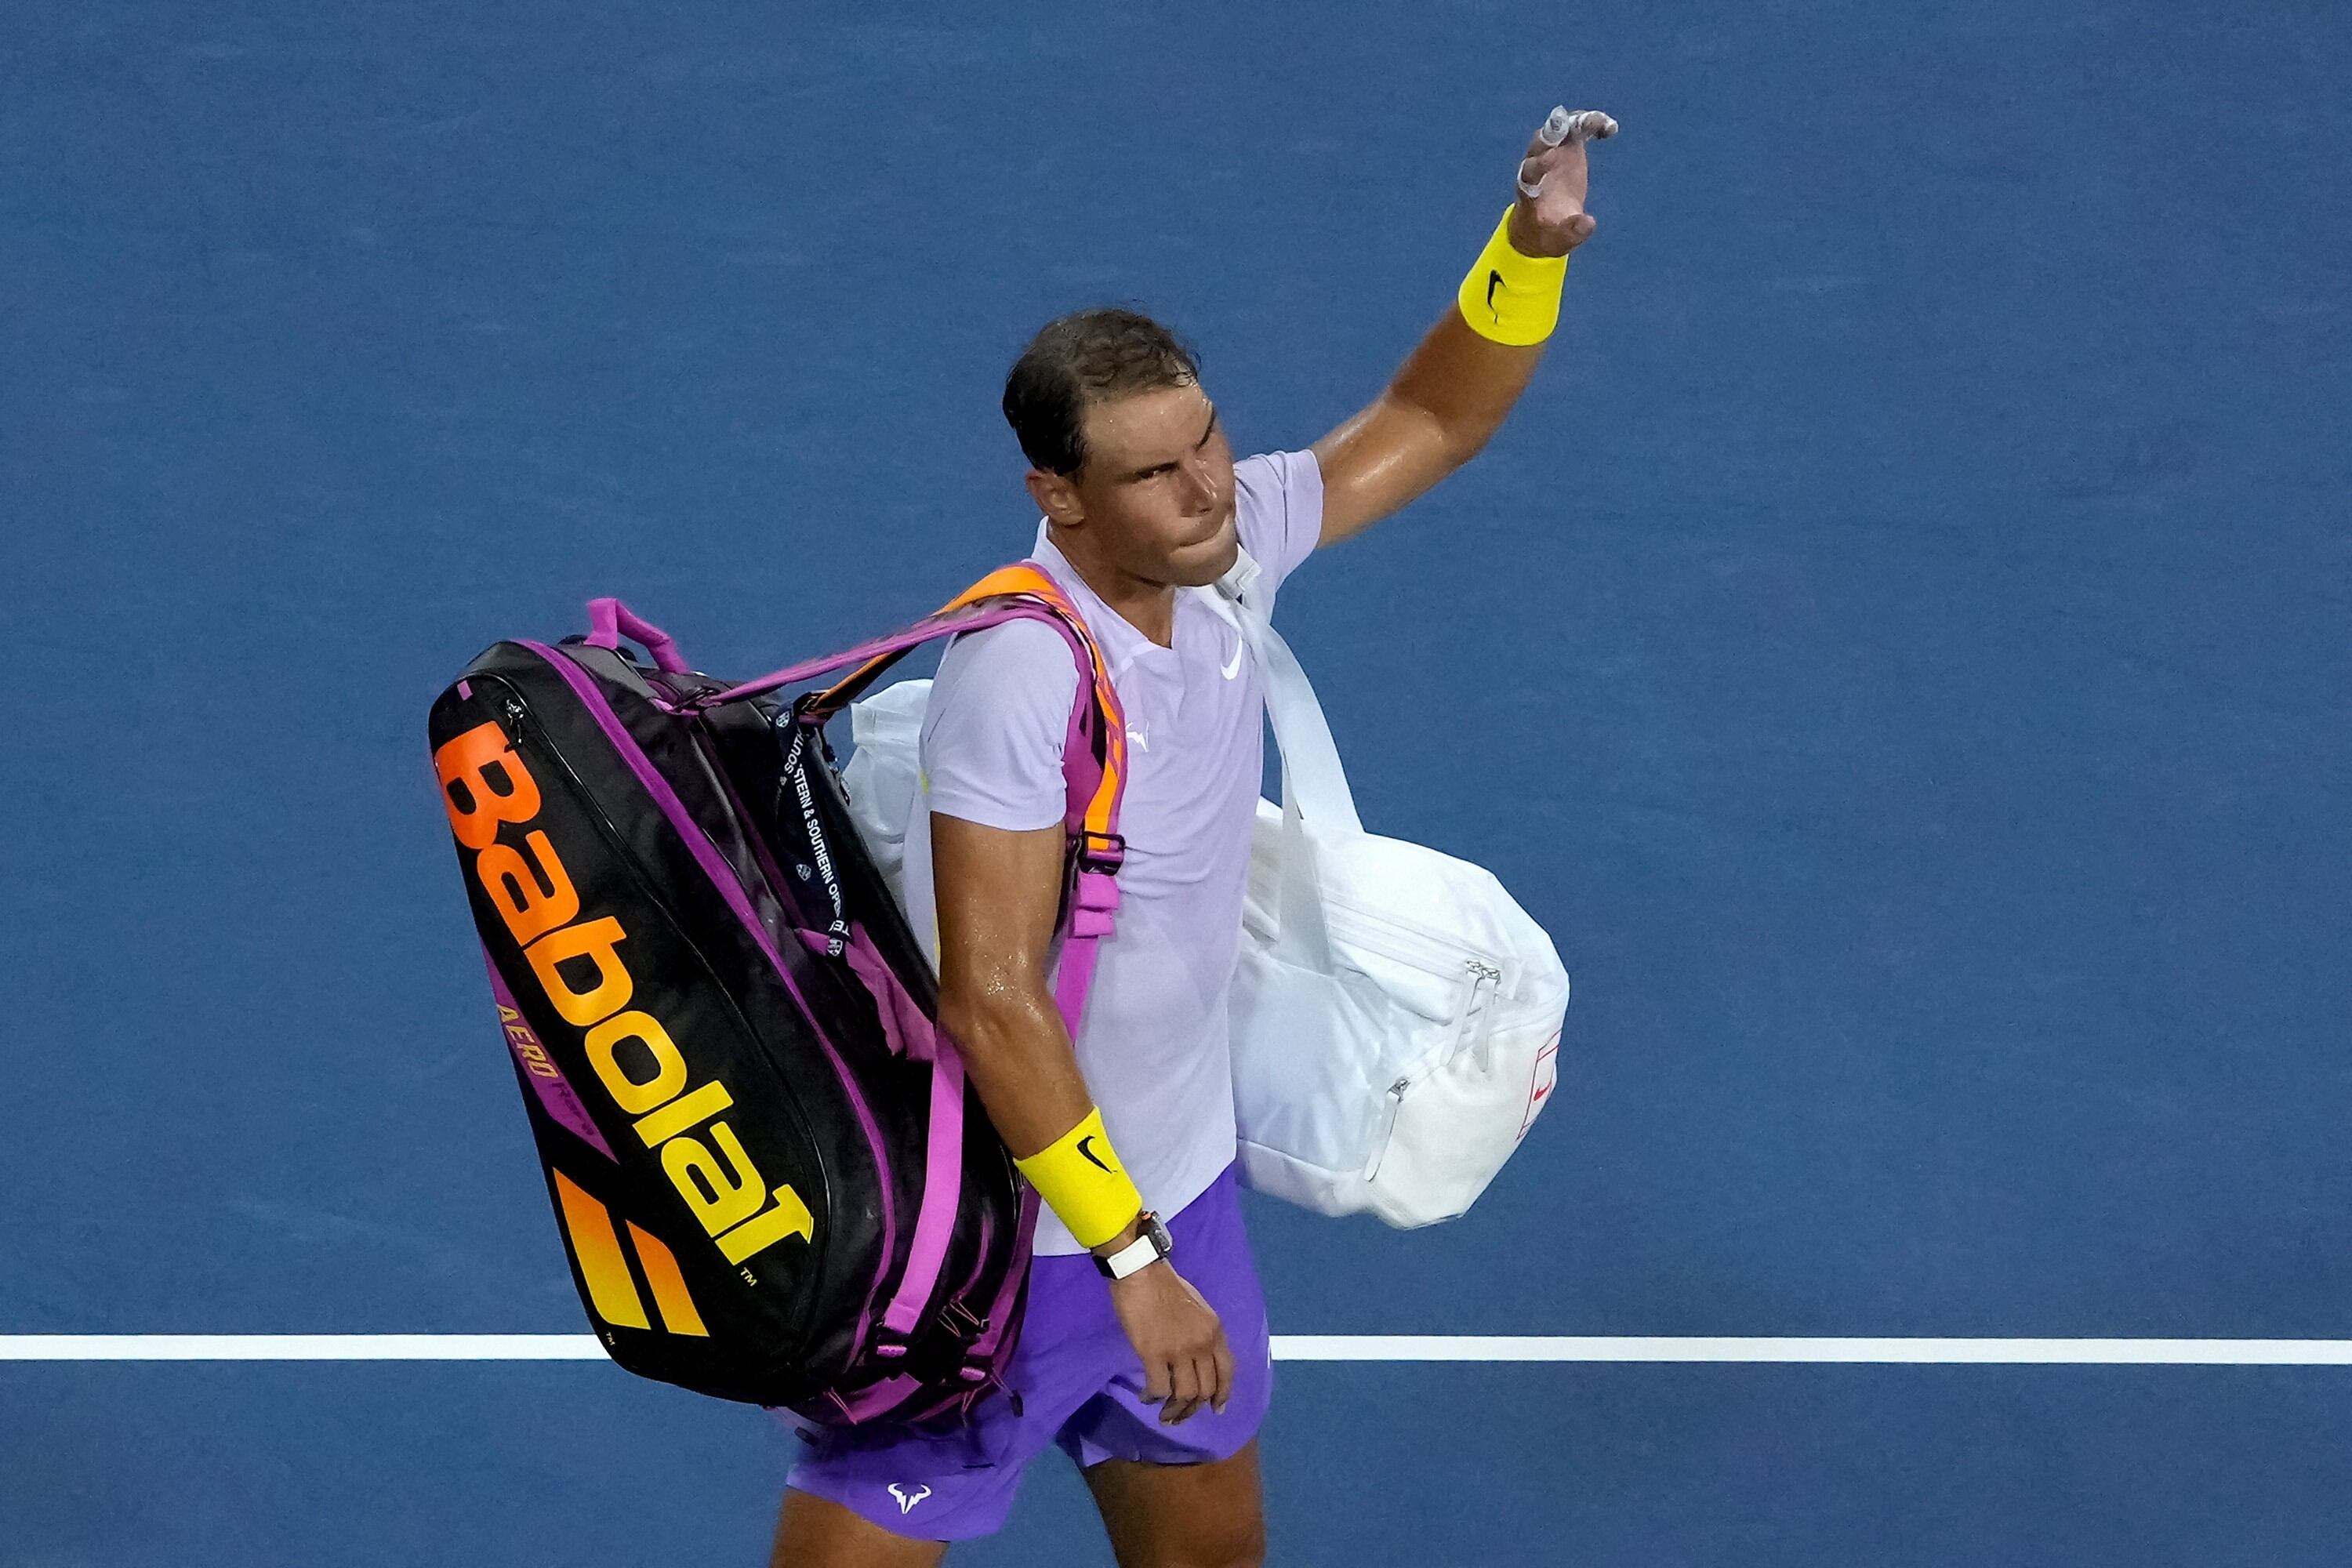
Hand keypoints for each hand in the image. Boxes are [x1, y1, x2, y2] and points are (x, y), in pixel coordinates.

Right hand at [1106, 1260, 1232, 1423]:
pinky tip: (1146, 1397)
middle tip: (1179, 1416)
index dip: (1223, 1395)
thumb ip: (1203, 1333)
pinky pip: (1159, 1389)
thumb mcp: (1198, 1308)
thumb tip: (1198, 1359)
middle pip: (1206, 1389)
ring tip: (1164, 1415)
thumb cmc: (1167, 1285)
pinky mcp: (1153, 1354)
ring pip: (1185, 1394)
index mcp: (1215, 1331)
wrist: (1142, 1273)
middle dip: (1193, 1408)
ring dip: (1175, 1410)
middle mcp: (1202, 1344)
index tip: (1216, 1409)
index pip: (1227, 1372)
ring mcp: (1179, 1350)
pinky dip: (1153, 1398)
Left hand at [1507, 105, 1617, 257]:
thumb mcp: (1561, 239)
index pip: (1529, 173)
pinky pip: (1576, 129)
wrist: (1547, 224)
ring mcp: (1551, 153)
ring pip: (1558, 131)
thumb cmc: (1549, 234)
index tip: (1553, 159)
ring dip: (1574, 122)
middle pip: (1539, 145)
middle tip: (1564, 125)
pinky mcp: (1566, 147)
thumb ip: (1573, 231)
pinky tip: (1610, 129)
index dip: (1540, 165)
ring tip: (1598, 122)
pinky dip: (1591, 124)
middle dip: (1551, 135)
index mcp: (1529, 190)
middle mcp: (1536, 166)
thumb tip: (1590, 222)